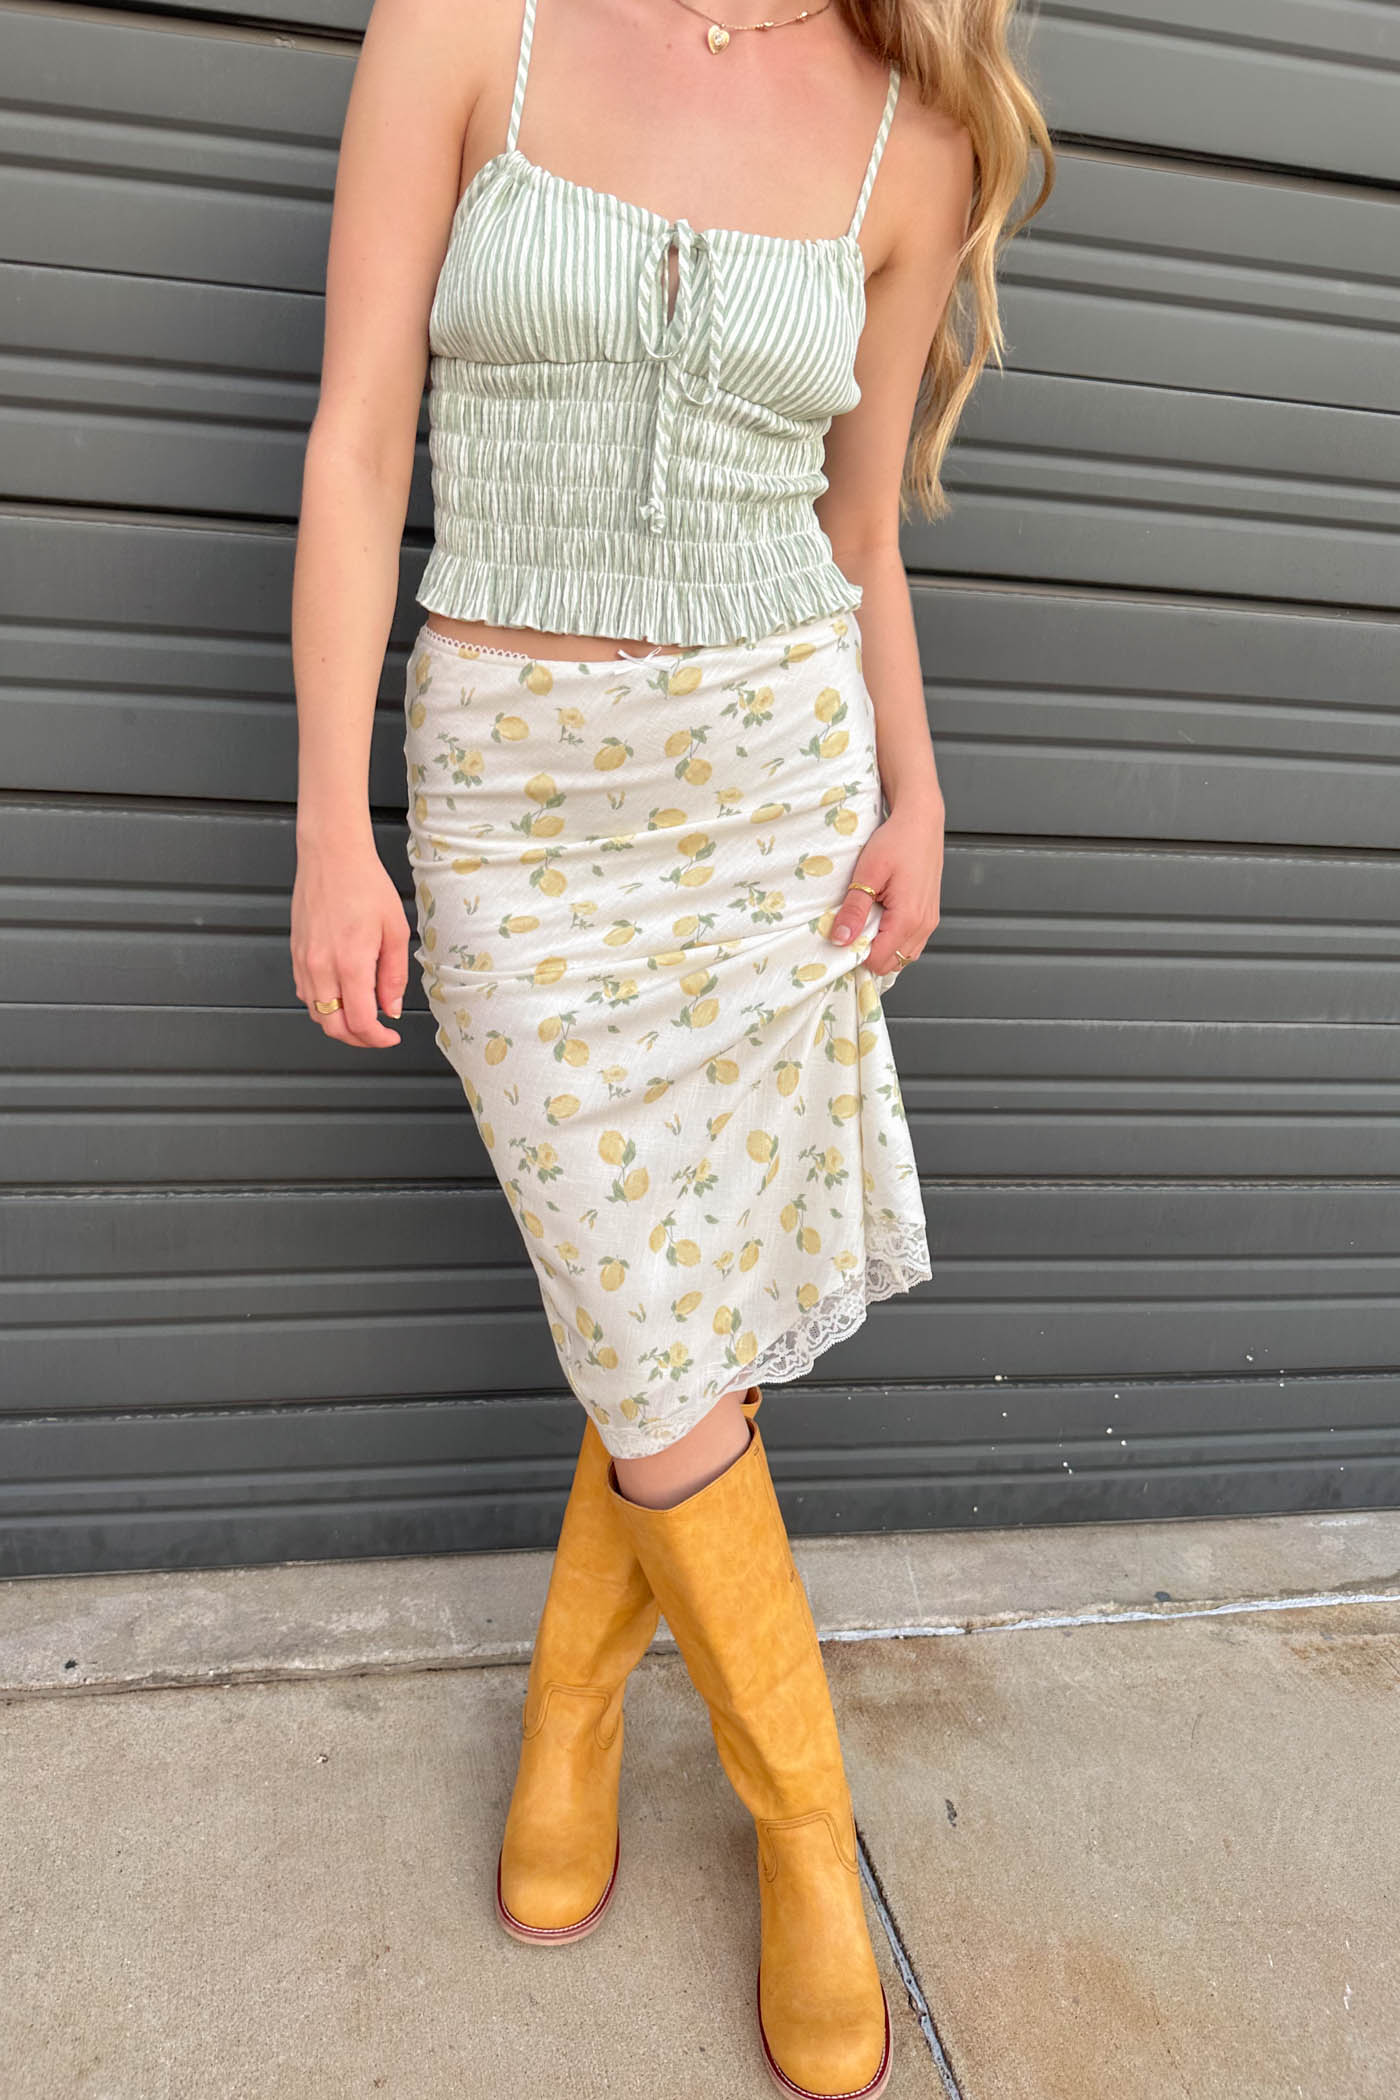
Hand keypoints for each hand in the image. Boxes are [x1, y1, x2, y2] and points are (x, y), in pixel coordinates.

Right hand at [290, 837, 410, 1048]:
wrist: (331, 857)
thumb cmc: (365, 885)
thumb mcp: (395, 930)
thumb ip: (393, 976)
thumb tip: (390, 1009)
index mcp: (350, 963)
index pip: (359, 1022)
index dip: (377, 1039)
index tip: (390, 1036)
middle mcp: (321, 967)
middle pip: (333, 1027)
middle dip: (357, 1039)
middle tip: (377, 1034)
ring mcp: (304, 962)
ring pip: (316, 1013)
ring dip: (339, 1023)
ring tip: (362, 1015)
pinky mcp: (296, 954)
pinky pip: (305, 994)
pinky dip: (323, 1005)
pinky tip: (341, 995)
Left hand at [826, 797, 944, 975]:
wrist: (921, 821)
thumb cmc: (896, 841)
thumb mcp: (867, 874)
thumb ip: (854, 910)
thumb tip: (840, 939)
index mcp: (908, 918)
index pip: (879, 960)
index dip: (857, 954)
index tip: (843, 936)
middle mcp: (924, 925)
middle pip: (892, 964)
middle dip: (870, 953)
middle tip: (853, 928)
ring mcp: (930, 921)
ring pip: (903, 956)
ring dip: (883, 948)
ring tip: (867, 922)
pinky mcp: (930, 915)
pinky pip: (911, 942)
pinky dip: (895, 940)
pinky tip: (881, 919)